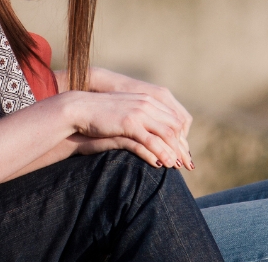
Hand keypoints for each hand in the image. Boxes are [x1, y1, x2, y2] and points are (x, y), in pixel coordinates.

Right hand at [65, 90, 192, 170]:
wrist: (80, 107)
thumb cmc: (101, 113)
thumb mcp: (125, 111)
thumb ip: (140, 117)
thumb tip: (152, 131)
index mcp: (147, 99)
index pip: (174, 118)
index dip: (181, 137)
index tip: (183, 152)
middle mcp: (146, 103)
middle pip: (174, 127)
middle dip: (181, 147)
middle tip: (187, 164)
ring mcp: (138, 112)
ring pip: (165, 134)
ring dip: (174, 152)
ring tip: (177, 167)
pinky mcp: (128, 123)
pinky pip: (150, 141)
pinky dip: (159, 153)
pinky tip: (163, 164)